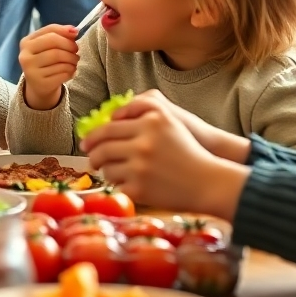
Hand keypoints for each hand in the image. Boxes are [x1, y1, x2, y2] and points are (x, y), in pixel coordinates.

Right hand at [18, 24, 78, 109]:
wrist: (38, 85)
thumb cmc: (45, 60)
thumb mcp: (47, 45)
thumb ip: (59, 34)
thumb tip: (74, 30)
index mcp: (26, 42)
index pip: (50, 31)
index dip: (65, 31)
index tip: (76, 34)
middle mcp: (25, 56)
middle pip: (54, 43)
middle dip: (70, 46)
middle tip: (76, 51)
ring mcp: (31, 70)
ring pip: (60, 59)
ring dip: (73, 60)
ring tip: (74, 62)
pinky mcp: (41, 83)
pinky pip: (63, 73)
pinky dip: (71, 71)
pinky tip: (70, 71)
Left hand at [80, 93, 249, 219]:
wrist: (209, 182)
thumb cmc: (188, 149)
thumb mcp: (170, 118)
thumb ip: (142, 107)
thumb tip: (110, 116)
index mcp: (150, 124)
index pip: (108, 129)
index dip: (93, 136)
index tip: (86, 142)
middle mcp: (143, 144)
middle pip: (103, 149)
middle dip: (93, 155)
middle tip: (91, 158)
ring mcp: (141, 168)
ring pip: (107, 168)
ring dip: (105, 171)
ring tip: (108, 171)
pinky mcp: (141, 189)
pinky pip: (117, 186)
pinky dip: (118, 186)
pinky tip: (123, 183)